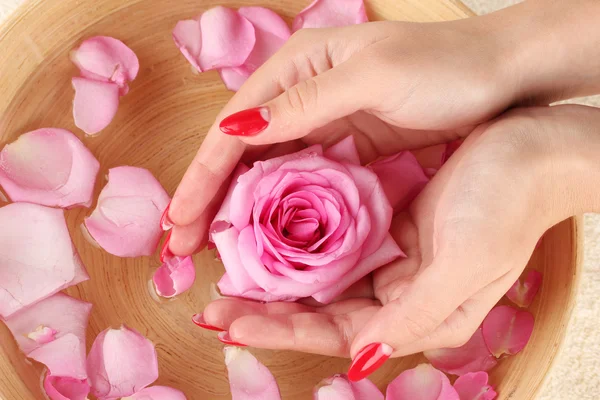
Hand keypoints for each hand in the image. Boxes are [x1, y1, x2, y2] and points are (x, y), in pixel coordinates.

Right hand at [166, 17, 520, 254]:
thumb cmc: (442, 67)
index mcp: (297, 67)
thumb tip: (234, 128)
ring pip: (266, 170)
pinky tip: (264, 236)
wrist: (500, 75)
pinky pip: (300, 180)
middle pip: (241, 152)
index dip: (201, 176)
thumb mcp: (371, 78)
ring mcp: (323, 121)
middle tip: (183, 247)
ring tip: (215, 250)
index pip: (233, 127)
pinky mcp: (346, 145)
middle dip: (209, 198)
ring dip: (239, 208)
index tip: (178, 222)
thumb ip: (304, 103)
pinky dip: (277, 207)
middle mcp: (300, 93)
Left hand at [201, 105, 599, 379]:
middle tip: (213, 306)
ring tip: (228, 274)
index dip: (283, 332)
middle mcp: (401, 295)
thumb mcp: (466, 262)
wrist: (534, 149)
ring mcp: (392, 260)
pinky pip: (335, 240)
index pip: (337, 334)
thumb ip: (414, 314)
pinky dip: (300, 241)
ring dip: (277, 277)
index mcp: (420, 315)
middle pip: (321, 311)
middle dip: (267, 310)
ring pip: (322, 278)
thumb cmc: (509, 204)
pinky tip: (267, 234)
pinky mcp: (388, 227)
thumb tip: (362, 360)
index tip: (232, 325)